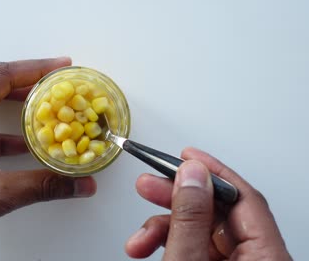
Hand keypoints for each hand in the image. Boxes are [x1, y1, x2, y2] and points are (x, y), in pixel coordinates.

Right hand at [125, 147, 291, 259]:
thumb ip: (190, 219)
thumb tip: (191, 174)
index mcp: (265, 257)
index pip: (243, 197)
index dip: (212, 171)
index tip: (184, 156)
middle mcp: (257, 259)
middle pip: (219, 212)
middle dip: (177, 198)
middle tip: (148, 185)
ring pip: (202, 231)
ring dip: (166, 228)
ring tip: (140, 237)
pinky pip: (197, 247)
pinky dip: (172, 243)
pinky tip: (149, 246)